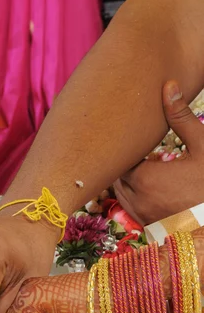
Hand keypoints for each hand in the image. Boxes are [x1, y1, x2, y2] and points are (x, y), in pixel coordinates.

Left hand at [114, 80, 203, 225]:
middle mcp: (134, 198)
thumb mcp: (202, 147)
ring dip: (126, 178)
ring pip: (119, 191)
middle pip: (116, 173)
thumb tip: (169, 87)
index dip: (122, 145)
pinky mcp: (144, 225)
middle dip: (123, 161)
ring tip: (140, 163)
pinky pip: (128, 206)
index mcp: (144, 178)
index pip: (118, 157)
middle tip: (132, 146)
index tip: (128, 133)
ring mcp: (138, 215)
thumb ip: (182, 119)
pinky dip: (132, 194)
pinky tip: (147, 185)